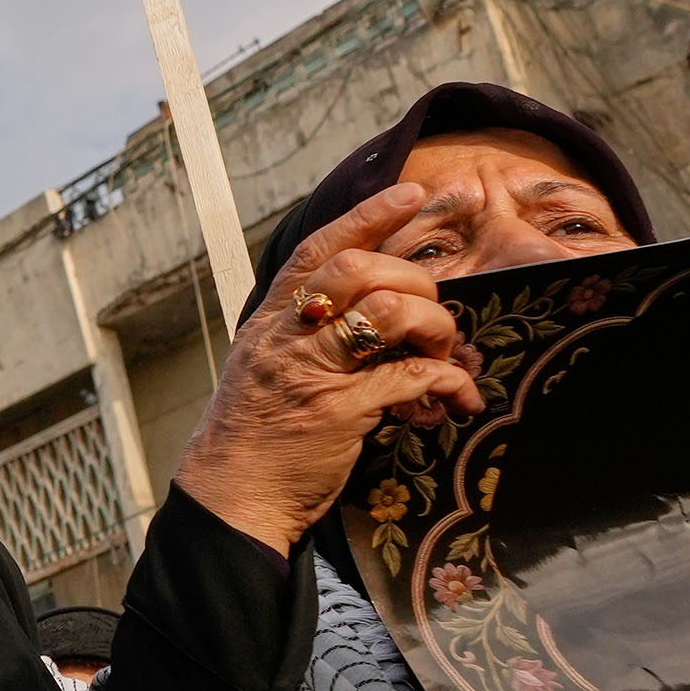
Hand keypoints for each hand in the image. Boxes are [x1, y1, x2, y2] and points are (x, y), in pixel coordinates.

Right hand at [168, 183, 479, 551]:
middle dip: (416, 281)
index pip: (318, 251)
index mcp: (270, 322)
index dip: (367, 216)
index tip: (410, 195)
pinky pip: (410, 376)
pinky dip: (448, 381)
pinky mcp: (339, 412)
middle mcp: (286, 337)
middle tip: (433, 315)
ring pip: (389, 312)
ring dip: (435, 326)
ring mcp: (310, 372)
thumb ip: (308, 336)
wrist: (231, 495)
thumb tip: (372, 309)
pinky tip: (458, 398)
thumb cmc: (255, 435)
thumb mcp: (268, 369)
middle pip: (361, 270)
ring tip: (446, 353)